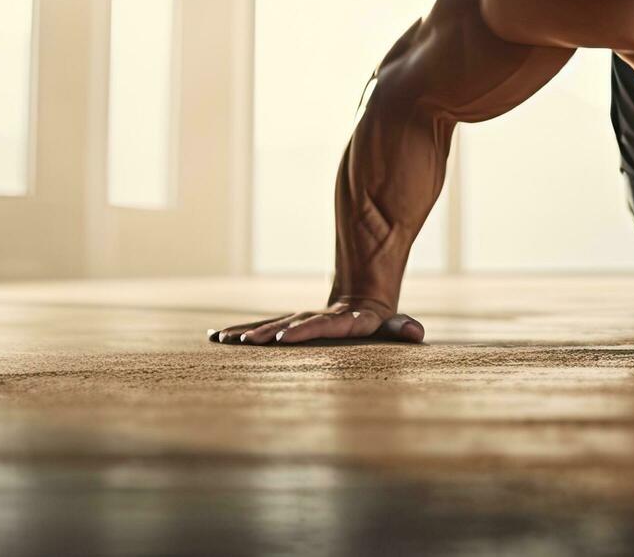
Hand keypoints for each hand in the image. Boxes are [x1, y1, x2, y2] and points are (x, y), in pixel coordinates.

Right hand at [208, 298, 425, 344]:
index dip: (304, 330)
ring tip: (225, 341)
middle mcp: (315, 318)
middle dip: (266, 333)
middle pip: (290, 323)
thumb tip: (416, 333)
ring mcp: (299, 320)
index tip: (283, 337)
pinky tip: (217, 338)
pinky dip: (241, 332)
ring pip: (271, 324)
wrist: (360, 291)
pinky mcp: (288, 324)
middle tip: (244, 342)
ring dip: (248, 333)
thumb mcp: (392, 322)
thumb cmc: (379, 316)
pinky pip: (263, 327)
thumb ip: (401, 327)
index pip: (323, 325)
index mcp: (342, 319)